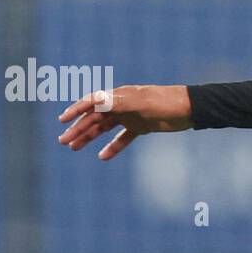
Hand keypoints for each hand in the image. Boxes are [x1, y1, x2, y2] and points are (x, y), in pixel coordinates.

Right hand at [57, 84, 192, 159]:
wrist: (189, 109)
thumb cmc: (164, 102)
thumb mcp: (140, 102)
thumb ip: (118, 102)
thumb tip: (95, 100)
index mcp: (118, 96)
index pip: (92, 102)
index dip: (76, 110)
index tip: (62, 120)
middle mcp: (121, 105)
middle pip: (94, 118)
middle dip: (78, 128)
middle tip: (63, 141)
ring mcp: (130, 116)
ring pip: (104, 128)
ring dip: (89, 137)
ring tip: (74, 148)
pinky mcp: (140, 127)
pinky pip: (122, 138)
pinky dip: (112, 147)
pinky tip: (103, 157)